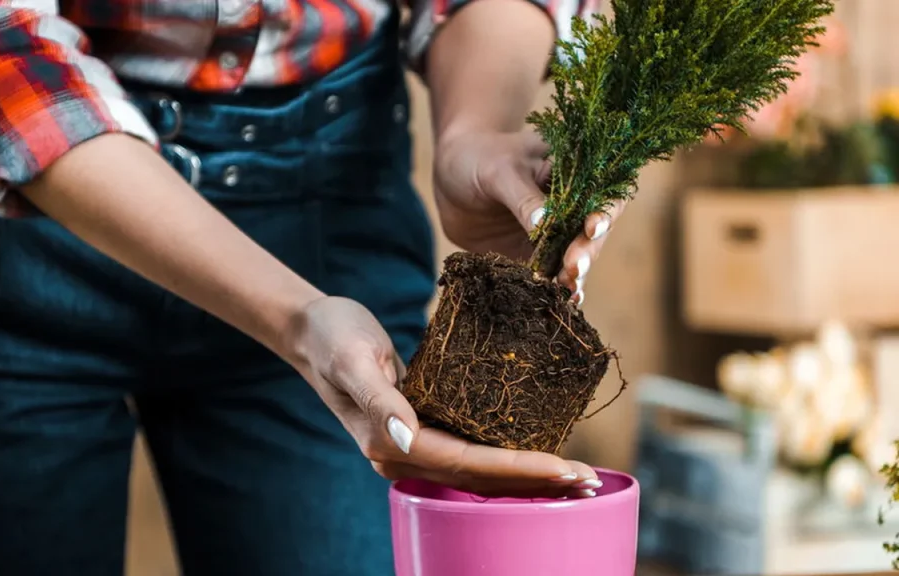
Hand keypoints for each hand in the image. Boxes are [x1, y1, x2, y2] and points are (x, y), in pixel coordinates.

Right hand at [287, 296, 602, 497]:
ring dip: (527, 476)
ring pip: (481, 471)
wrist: (314, 330)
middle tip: (589, 482)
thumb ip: (379, 400)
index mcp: (391, 444)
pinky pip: (473, 451)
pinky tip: (537, 454)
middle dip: (535, 481)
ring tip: (576, 478)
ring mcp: (414, 445)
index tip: (565, 468)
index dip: (518, 468)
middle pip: (481, 479)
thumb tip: (405, 439)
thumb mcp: (353, 360)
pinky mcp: (423, 429)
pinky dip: (508, 457)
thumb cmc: (333, 337)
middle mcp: (406, 453)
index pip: (468, 464)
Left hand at [433, 129, 625, 304]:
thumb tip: (545, 224)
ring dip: (574, 276)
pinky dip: (554, 289)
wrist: (449, 174)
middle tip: (573, 267)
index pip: (604, 194)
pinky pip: (549, 275)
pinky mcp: (532, 256)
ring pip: (574, 259)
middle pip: (592, 235)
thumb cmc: (478, 158)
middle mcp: (571, 208)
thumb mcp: (499, 172)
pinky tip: (559, 302)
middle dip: (586, 252)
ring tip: (566, 290)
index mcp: (573, 176)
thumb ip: (523, 198)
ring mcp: (553, 235)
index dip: (606, 212)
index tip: (592, 228)